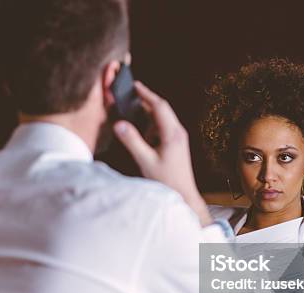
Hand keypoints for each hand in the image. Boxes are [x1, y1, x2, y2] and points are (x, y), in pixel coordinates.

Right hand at [113, 81, 211, 225]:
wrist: (184, 194)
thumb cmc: (167, 180)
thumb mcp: (146, 161)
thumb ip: (132, 141)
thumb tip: (119, 124)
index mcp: (172, 133)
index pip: (159, 106)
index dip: (146, 94)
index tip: (135, 86)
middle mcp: (178, 132)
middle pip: (162, 109)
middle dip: (147, 100)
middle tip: (132, 94)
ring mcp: (179, 138)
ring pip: (163, 118)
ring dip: (149, 115)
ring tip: (134, 116)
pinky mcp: (177, 144)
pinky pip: (164, 128)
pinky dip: (152, 125)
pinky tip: (143, 134)